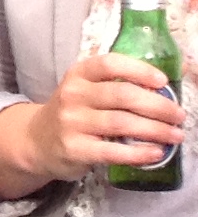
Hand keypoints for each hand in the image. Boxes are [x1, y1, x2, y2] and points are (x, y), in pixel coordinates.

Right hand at [0, 51, 185, 195]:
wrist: (37, 140)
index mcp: (78, 74)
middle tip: (179, 115)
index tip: (162, 81)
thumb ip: (117, 85)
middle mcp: (73, 95)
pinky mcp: (75, 149)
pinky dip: (138, 153)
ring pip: (121, 123)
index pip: (109, 64)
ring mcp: (72, 122)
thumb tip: (164, 87)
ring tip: (176, 135)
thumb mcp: (86, 90)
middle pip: (121, 95)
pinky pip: (112, 151)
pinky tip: (156, 153)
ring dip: (155, 130)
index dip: (138, 70)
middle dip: (157, 106)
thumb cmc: (74, 112)